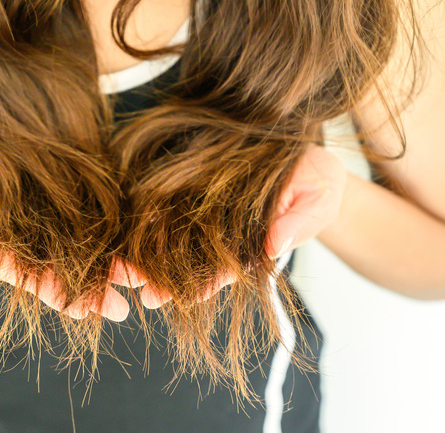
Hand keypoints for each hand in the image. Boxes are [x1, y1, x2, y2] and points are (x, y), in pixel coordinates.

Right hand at [0, 157, 128, 320]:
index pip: (28, 278)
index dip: (54, 292)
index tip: (83, 307)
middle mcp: (18, 246)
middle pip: (60, 271)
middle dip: (91, 290)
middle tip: (124, 308)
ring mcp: (33, 228)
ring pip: (73, 252)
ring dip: (103, 268)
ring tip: (136, 286)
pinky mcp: (44, 206)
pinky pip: (73, 225)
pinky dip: (97, 239)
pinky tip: (122, 250)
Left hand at [109, 144, 346, 308]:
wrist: (299, 148)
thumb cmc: (314, 178)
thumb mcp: (319, 197)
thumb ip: (300, 222)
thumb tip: (275, 245)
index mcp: (251, 244)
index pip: (228, 269)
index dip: (208, 283)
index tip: (188, 296)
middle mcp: (223, 232)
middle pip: (191, 259)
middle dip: (167, 279)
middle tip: (145, 294)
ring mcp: (204, 209)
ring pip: (172, 237)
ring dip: (148, 257)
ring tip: (125, 274)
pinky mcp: (190, 183)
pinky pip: (166, 202)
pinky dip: (145, 219)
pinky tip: (126, 231)